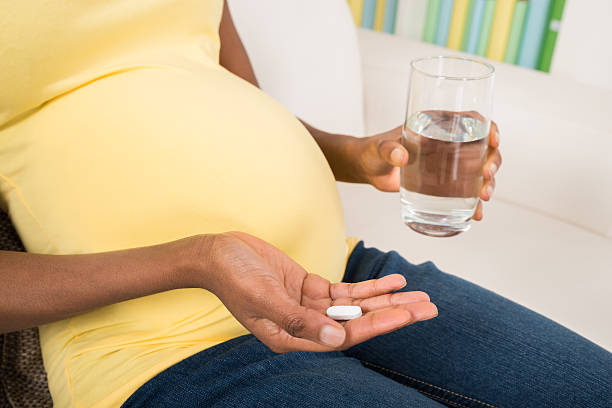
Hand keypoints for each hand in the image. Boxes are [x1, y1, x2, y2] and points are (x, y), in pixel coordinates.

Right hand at [198, 232, 436, 352]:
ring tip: (419, 294)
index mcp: (292, 337)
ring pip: (356, 306)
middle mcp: (306, 325)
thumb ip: (297, 320)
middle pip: (358, 322)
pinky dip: (369, 286)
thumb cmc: (233, 276)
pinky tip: (392, 280)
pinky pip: (345, 290)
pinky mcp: (310, 287)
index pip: (344, 335)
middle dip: (394, 314)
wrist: (217, 253)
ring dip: (387, 299)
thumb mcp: (263, 297)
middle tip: (429, 307)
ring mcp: (309, 306)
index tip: (405, 315)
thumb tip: (336, 337)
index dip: (376, 325)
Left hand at [350, 121, 501, 219]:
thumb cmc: (372, 151)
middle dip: (493, 162)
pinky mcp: (442, 184)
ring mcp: (447, 164)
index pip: (473, 120)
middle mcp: (448, 143)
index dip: (489, 127)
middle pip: (483, 148)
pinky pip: (465, 192)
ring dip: (488, 184)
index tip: (494, 140)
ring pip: (479, 171)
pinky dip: (473, 204)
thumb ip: (387, 150)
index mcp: (438, 125)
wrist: (366, 169)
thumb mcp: (379, 148)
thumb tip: (400, 156)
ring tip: (483, 198)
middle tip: (486, 176)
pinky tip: (477, 214)